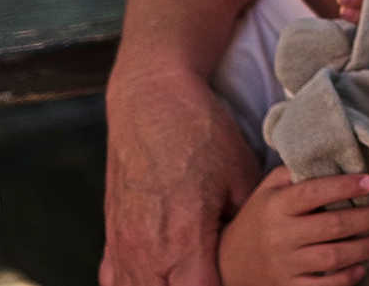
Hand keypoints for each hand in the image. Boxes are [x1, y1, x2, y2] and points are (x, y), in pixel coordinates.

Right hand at [102, 65, 260, 285]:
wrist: (152, 100)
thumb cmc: (202, 134)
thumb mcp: (241, 177)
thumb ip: (244, 224)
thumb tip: (256, 247)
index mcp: (183, 240)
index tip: (242, 279)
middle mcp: (146, 250)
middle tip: (216, 274)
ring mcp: (123, 244)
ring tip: (190, 276)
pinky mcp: (112, 232)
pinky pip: (115, 278)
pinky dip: (135, 283)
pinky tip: (156, 277)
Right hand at [217, 168, 368, 285]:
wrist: (228, 262)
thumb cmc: (259, 218)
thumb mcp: (269, 189)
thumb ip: (297, 172)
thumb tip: (334, 156)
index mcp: (276, 206)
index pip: (313, 193)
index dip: (344, 186)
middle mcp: (281, 236)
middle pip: (332, 226)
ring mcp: (285, 265)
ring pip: (333, 257)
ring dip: (366, 248)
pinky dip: (346, 279)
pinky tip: (362, 267)